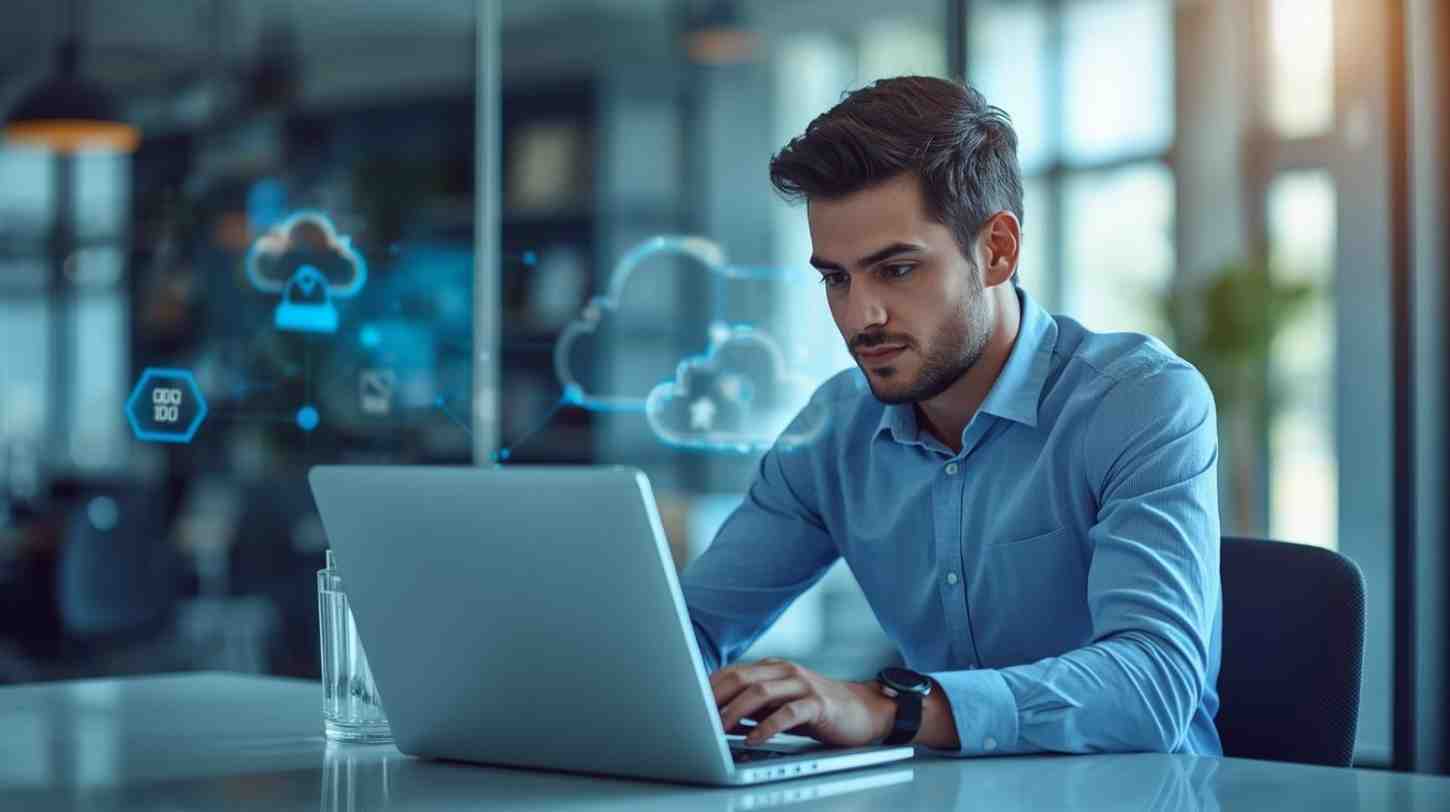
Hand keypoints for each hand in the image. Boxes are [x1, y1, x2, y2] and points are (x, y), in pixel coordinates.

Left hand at [710, 658, 895, 746]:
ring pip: (761, 692)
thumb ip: (755, 706)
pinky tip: (754, 739)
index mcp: (773, 669)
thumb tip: (719, 718)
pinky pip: (789, 713)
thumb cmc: (819, 710)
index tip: (689, 704)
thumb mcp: (782, 704)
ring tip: (719, 727)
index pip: (733, 672)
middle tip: (698, 716)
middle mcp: (786, 671)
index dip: (710, 687)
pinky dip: (768, 726)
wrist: (864, 711)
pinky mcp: (819, 704)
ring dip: (736, 710)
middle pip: (742, 678)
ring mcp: (803, 685)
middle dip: (717, 697)